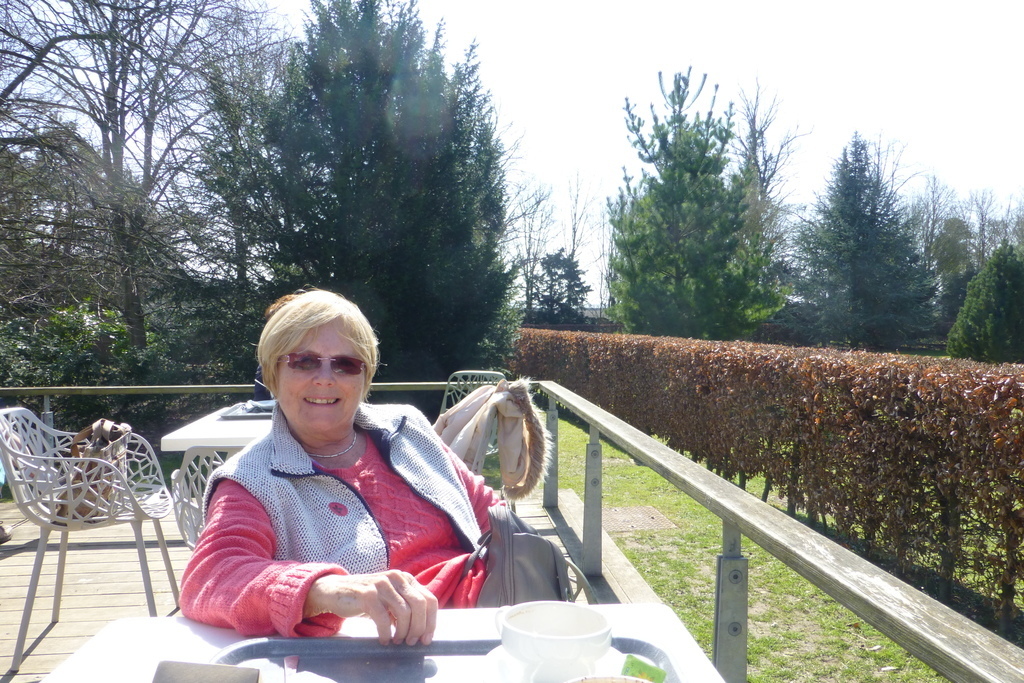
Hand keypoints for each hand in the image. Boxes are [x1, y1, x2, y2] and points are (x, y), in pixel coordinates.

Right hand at [304, 571, 437, 644]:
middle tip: (412, 642)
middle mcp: (396, 577)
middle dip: (419, 628)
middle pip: (420, 605)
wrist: (335, 590)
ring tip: (397, 641)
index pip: (429, 599)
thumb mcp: (390, 598)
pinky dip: (386, 633)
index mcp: (405, 578)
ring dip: (403, 632)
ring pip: (404, 612)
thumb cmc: (366, 598)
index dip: (432, 621)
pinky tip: (384, 639)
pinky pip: (383, 618)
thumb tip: (422, 630)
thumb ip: (406, 606)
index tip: (427, 638)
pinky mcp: (367, 594)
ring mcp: (382, 584)